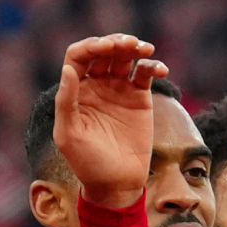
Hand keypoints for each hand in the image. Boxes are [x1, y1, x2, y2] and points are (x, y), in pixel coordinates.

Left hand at [54, 34, 169, 208]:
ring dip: (134, 48)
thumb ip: (66, 101)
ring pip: (125, 58)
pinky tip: (160, 68)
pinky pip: (145, 74)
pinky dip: (152, 66)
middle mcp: (96, 85)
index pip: (79, 56)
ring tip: (144, 48)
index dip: (91, 46)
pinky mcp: (139, 98)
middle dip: (115, 43)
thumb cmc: (86, 162)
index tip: (105, 47)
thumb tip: (67, 69)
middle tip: (128, 44)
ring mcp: (118, 90)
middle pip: (103, 52)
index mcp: (75, 90)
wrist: (115, 183)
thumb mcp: (68, 134)